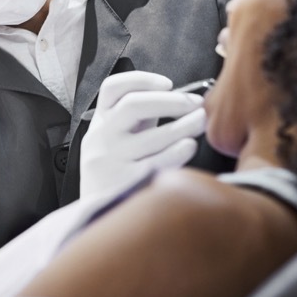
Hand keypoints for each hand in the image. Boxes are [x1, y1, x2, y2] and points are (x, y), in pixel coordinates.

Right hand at [79, 70, 206, 198]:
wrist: (95, 216)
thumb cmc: (117, 171)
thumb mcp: (116, 140)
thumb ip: (138, 119)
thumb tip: (180, 99)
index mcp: (99, 122)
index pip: (112, 89)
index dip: (142, 80)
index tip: (168, 83)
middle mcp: (101, 138)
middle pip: (134, 105)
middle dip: (172, 101)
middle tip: (195, 104)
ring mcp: (111, 161)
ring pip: (153, 135)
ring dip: (185, 124)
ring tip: (200, 122)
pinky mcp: (125, 183)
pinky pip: (160, 162)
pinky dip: (179, 150)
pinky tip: (189, 146)